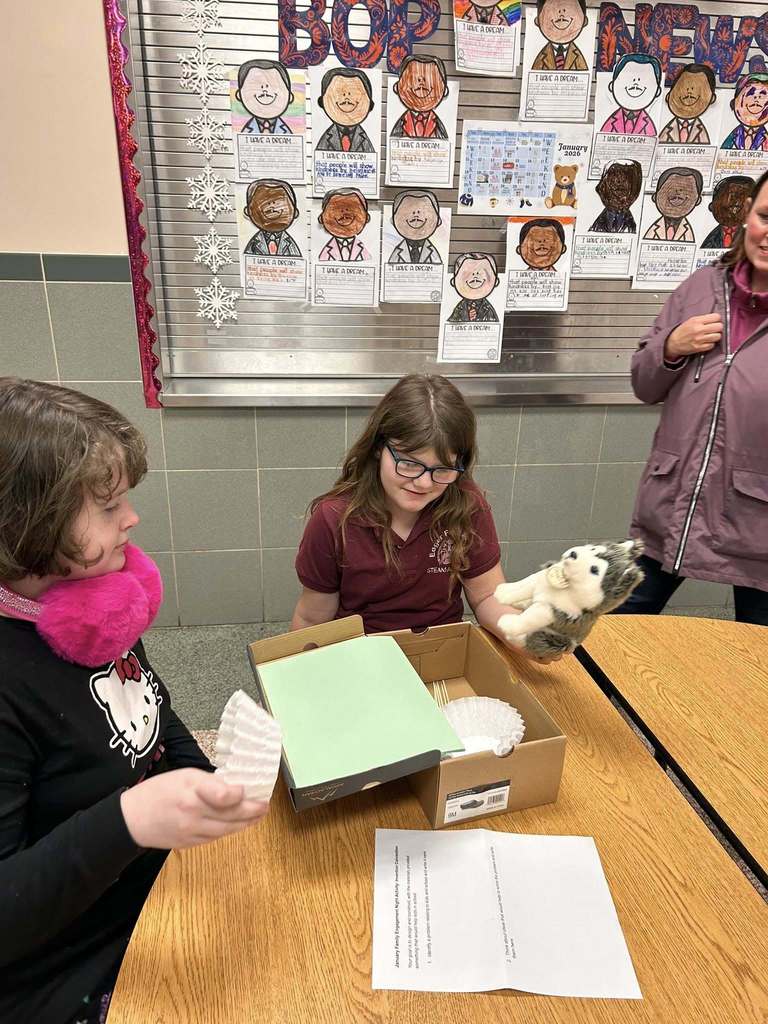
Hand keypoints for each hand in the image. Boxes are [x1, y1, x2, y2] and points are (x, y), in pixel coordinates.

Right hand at [120, 768, 268, 849]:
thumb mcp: (183, 775)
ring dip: (246, 823)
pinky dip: (230, 831)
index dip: (239, 794)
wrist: (131, 820)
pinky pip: (216, 838)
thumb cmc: (157, 792)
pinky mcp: (189, 844)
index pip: (222, 796)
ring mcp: (192, 832)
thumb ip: (209, 782)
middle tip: (265, 805)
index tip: (247, 789)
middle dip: (252, 811)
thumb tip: (234, 787)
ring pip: (226, 830)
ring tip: (258, 815)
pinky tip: (238, 824)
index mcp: (190, 792)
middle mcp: (193, 814)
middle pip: (230, 815)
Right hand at [665, 313, 722, 360]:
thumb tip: (716, 318)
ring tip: (710, 335)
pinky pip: (712, 345)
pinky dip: (711, 344)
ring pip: (718, 336)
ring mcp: (699, 339)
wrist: (672, 343)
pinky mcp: (699, 348)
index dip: (717, 319)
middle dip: (718, 327)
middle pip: (719, 326)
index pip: (716, 317)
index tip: (715, 321)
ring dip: (715, 336)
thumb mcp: (691, 320)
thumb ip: (703, 319)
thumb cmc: (682, 331)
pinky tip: (706, 342)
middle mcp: (699, 329)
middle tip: (714, 328)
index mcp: (696, 321)